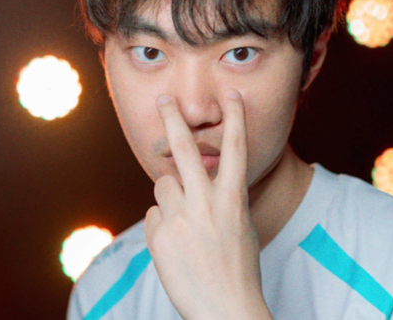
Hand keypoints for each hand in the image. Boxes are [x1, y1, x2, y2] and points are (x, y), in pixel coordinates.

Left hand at [144, 89, 271, 319]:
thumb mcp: (238, 225)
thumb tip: (188, 182)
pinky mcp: (158, 236)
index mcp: (232, 199)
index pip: (236, 149)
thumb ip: (217, 199)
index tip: (233, 94)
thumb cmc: (237, 266)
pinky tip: (176, 246)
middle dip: (173, 119)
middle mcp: (205, 203)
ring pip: (163, 186)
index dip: (236, 117)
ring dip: (170, 197)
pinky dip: (162, 225)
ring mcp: (180, 219)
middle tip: (163, 99)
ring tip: (185, 226)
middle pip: (185, 149)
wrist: (224, 308)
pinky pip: (153, 215)